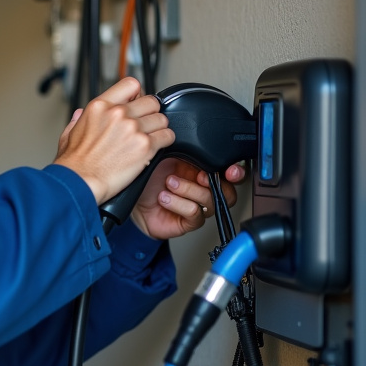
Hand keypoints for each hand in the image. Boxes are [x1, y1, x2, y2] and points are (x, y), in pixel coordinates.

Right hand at [53, 77, 175, 203]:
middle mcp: (118, 113)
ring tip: (151, 138)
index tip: (137, 104)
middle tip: (146, 125)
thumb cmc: (74, 163)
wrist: (79, 182)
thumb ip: (79, 120)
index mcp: (100, 106)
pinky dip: (165, 141)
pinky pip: (167, 136)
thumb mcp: (69, 134)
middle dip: (151, 113)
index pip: (131, 84)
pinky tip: (156, 147)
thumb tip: (80, 114)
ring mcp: (133, 128)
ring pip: (161, 119)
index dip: (138, 95)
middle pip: (151, 102)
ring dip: (159, 129)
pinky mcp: (145, 146)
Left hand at [129, 161, 245, 239]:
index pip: (230, 173)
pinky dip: (178, 203)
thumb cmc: (148, 175)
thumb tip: (204, 143)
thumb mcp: (168, 155)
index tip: (230, 169)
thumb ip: (189, 150)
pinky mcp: (188, 222)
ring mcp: (197, 207)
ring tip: (169, 183)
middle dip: (218, 182)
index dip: (235, 172)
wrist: (130, 196)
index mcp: (203, 171)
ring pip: (210, 201)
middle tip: (200, 175)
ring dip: (189, 190)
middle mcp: (203, 190)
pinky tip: (165, 197)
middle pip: (229, 191)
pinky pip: (194, 213)